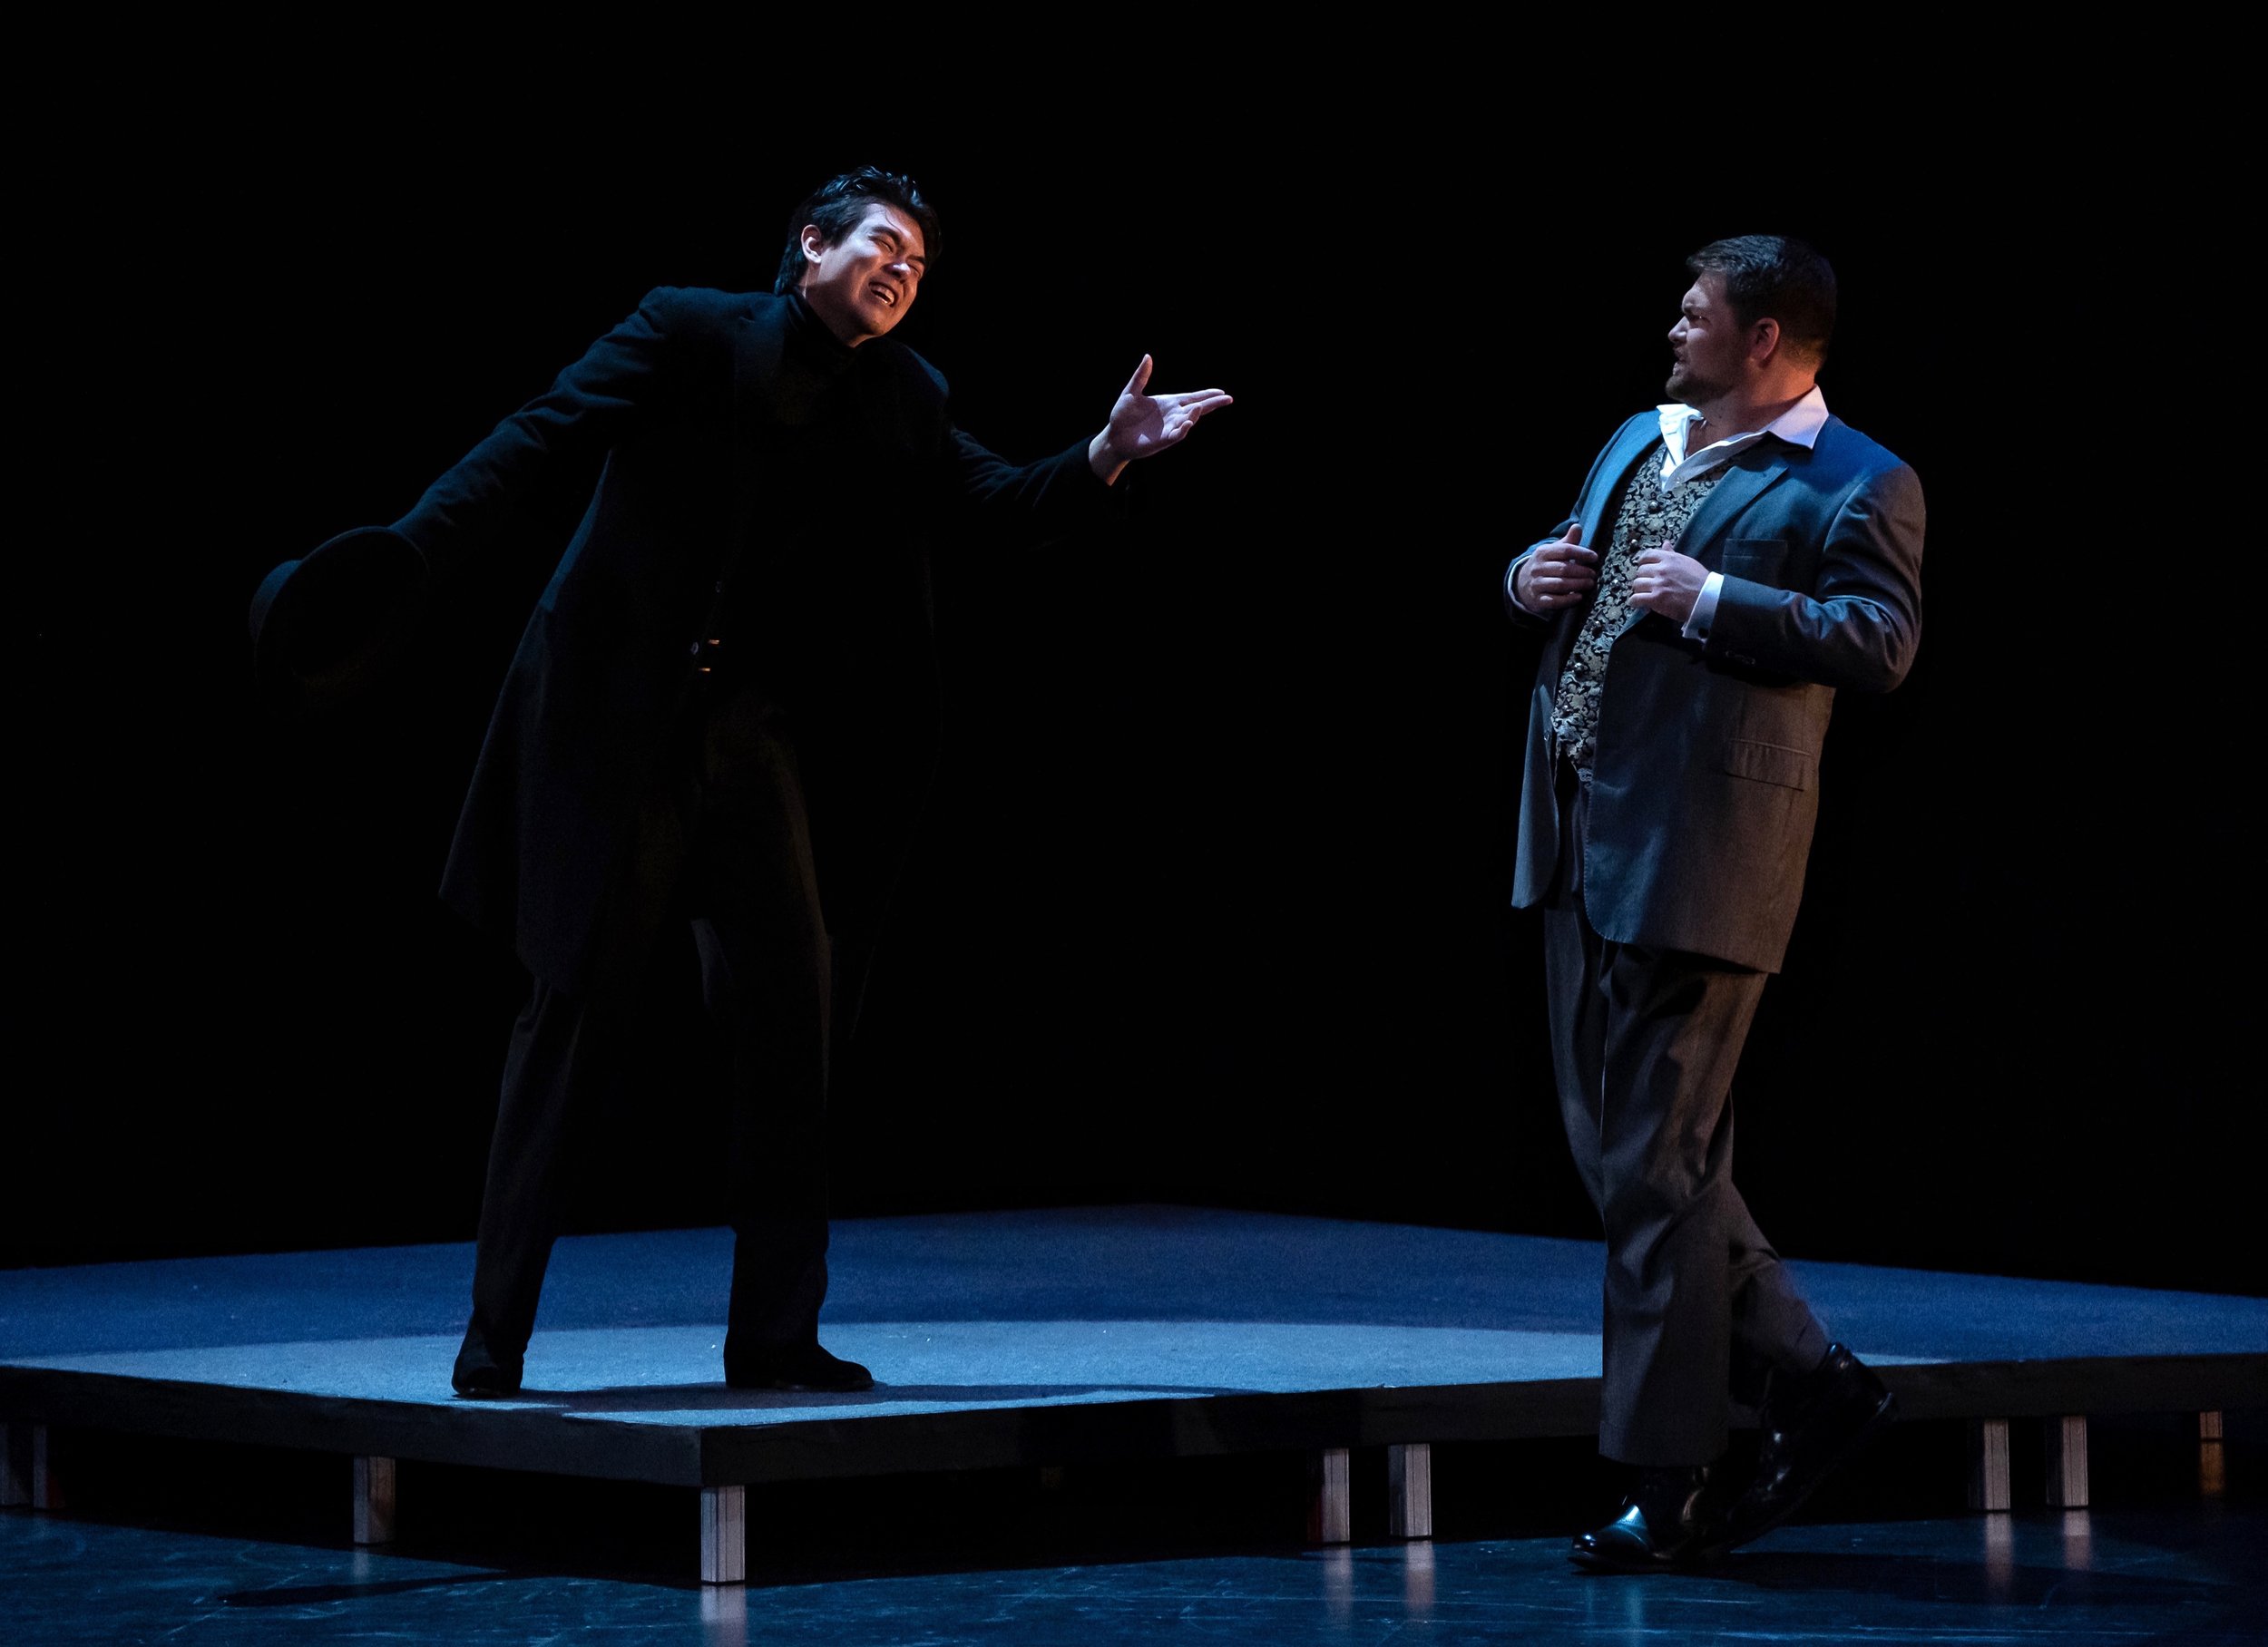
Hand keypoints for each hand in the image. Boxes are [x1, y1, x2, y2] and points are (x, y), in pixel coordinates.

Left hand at [1088, 355, 1232, 481]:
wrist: (1114, 436)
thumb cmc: (1122, 415)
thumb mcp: (1131, 392)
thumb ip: (1141, 376)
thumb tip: (1148, 356)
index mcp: (1170, 402)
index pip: (1193, 397)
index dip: (1207, 394)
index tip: (1222, 392)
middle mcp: (1174, 415)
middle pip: (1198, 408)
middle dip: (1212, 403)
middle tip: (1228, 399)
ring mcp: (1170, 428)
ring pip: (1189, 420)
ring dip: (1195, 414)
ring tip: (1200, 406)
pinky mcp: (1163, 440)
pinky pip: (1177, 435)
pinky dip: (1184, 429)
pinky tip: (1188, 423)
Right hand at [1516, 523, 1599, 612]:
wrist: (1523, 583)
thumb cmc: (1546, 565)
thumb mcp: (1554, 551)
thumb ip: (1568, 541)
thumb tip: (1577, 526)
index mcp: (1543, 553)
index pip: (1565, 550)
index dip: (1581, 553)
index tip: (1594, 557)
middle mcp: (1537, 568)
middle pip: (1563, 569)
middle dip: (1582, 571)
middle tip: (1593, 574)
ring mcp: (1536, 585)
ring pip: (1560, 585)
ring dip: (1578, 585)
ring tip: (1590, 584)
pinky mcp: (1538, 600)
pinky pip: (1554, 601)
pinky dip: (1568, 600)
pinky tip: (1579, 597)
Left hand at [1629, 541, 1705, 624]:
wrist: (1707, 597)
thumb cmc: (1700, 580)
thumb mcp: (1687, 562)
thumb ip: (1672, 554)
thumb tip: (1665, 543)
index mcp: (1669, 559)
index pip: (1647, 555)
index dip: (1642, 562)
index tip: (1643, 567)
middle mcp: (1661, 569)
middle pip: (1640, 571)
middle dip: (1642, 578)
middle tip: (1647, 584)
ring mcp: (1658, 584)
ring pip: (1637, 584)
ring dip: (1639, 590)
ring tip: (1644, 594)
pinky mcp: (1656, 599)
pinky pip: (1636, 599)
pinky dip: (1635, 602)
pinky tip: (1638, 604)